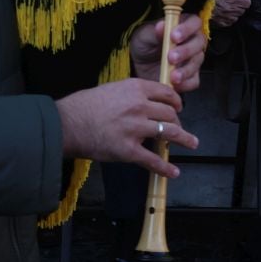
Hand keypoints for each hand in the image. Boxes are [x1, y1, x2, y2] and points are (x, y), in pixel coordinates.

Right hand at [55, 78, 196, 177]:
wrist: (68, 123)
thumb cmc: (86, 105)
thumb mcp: (113, 89)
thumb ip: (133, 94)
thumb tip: (149, 102)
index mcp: (136, 88)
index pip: (166, 93)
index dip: (176, 101)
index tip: (179, 107)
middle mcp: (139, 106)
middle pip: (170, 113)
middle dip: (178, 121)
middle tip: (179, 128)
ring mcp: (135, 128)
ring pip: (168, 132)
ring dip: (184, 139)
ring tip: (192, 143)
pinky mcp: (129, 150)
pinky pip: (152, 160)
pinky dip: (165, 168)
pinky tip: (173, 172)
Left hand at [129, 13, 205, 93]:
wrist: (140, 63)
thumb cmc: (146, 43)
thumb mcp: (146, 34)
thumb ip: (155, 31)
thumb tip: (162, 26)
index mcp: (185, 25)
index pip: (194, 23)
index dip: (187, 29)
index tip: (174, 37)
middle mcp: (193, 41)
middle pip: (199, 43)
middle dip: (185, 51)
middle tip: (171, 58)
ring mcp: (193, 59)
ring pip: (196, 63)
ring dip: (185, 70)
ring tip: (172, 76)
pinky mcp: (190, 76)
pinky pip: (193, 81)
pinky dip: (185, 83)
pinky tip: (175, 84)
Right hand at [212, 0, 250, 27]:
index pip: (247, 2)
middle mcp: (233, 11)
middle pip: (242, 10)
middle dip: (238, 6)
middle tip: (230, 0)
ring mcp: (226, 18)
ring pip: (235, 18)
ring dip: (232, 13)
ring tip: (225, 7)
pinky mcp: (218, 23)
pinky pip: (227, 23)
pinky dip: (226, 19)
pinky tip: (221, 13)